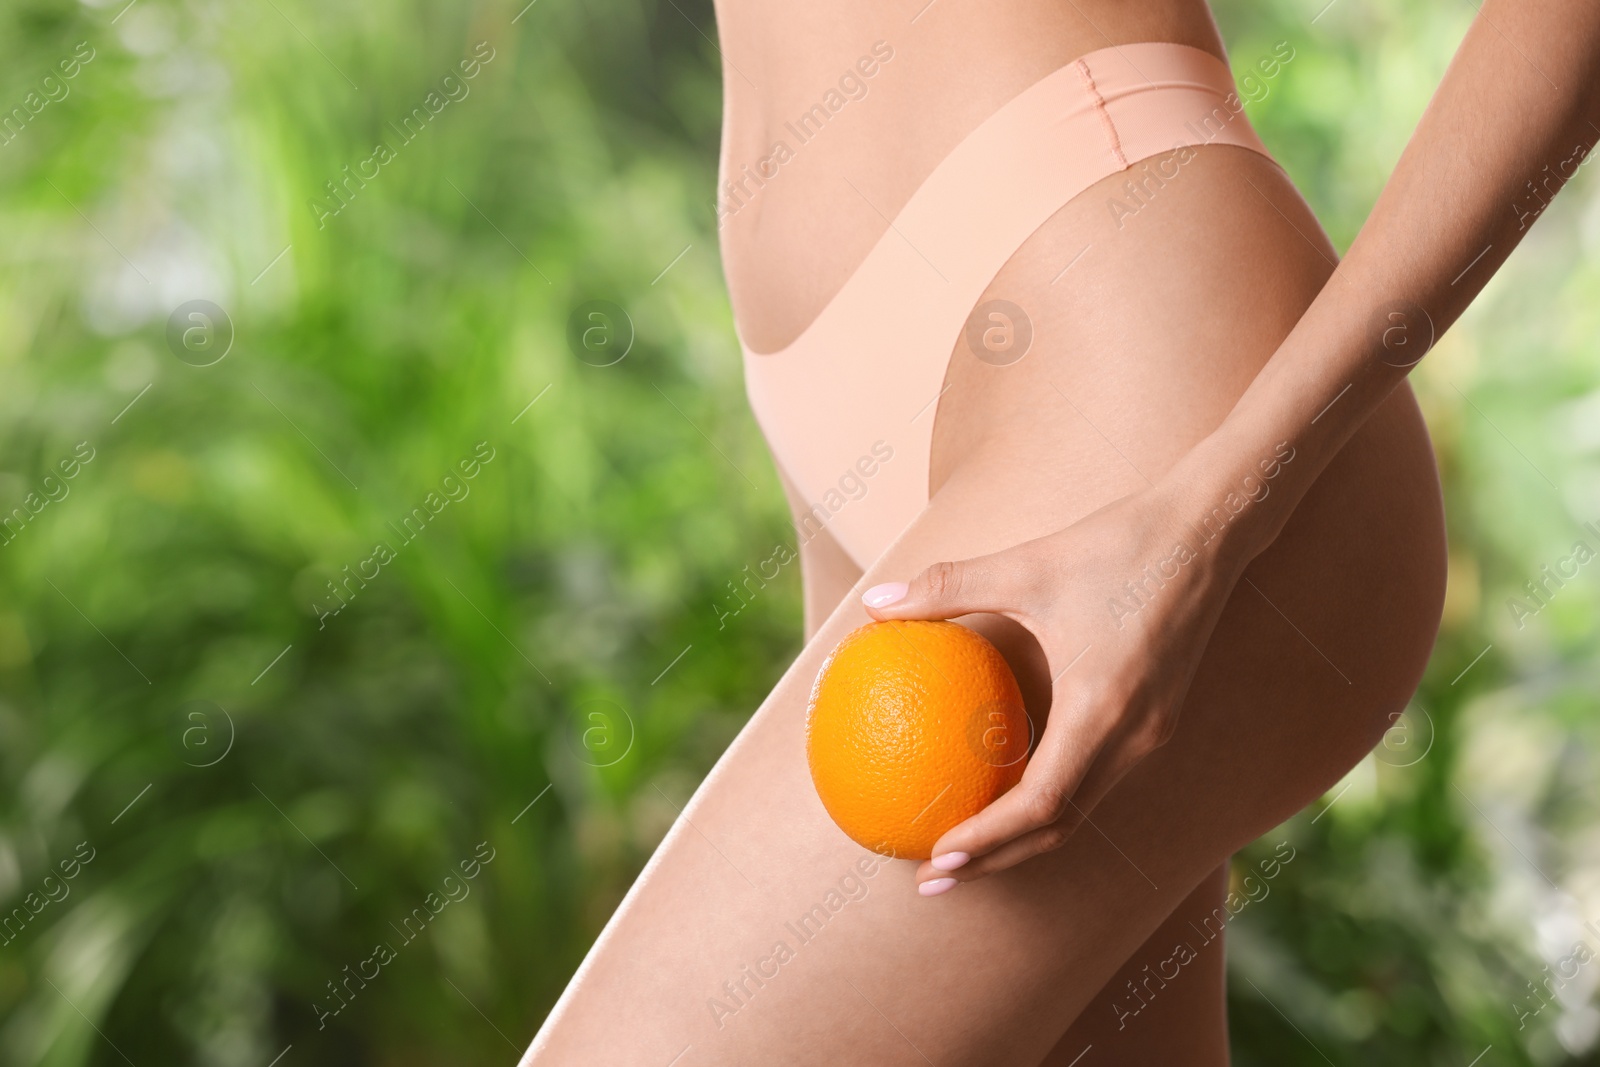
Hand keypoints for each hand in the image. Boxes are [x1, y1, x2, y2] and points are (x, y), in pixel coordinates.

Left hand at [861, 483, 1253, 892]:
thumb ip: (945, 587)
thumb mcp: (1023, 564)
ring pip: (1081, 808)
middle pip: (1060, 826)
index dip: (990, 839)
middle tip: (935, 877)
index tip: (940, 856)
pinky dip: (1049, 799)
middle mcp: (1133, 736)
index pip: (1042, 804)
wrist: (1207, 529)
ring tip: (964, 846)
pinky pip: (1096, 777)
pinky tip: (1005, 786)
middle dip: (997, 859)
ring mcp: (1151, 733)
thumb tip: (872, 605)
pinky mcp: (1157, 720)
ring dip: (1024, 836)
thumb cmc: (1114, 544)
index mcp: (1102, 709)